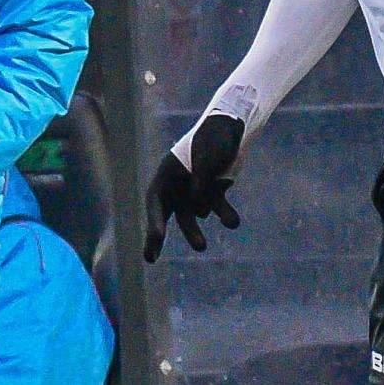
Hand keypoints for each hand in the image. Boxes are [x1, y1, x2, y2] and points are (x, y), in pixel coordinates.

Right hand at [143, 114, 243, 261]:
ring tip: (201, 247)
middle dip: (156, 236)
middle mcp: (177, 184)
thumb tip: (199, 208)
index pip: (155, 200)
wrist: (232, 127)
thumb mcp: (206, 156)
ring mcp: (194, 189)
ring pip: (191, 216)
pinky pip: (216, 208)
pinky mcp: (213, 192)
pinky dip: (224, 215)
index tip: (157, 236)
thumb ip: (202, 181)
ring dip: (194, 232)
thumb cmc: (215, 138)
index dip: (154, 220)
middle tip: (150, 257)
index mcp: (168, 171)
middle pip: (164, 214)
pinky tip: (232, 221)